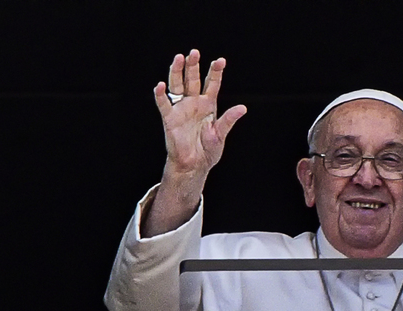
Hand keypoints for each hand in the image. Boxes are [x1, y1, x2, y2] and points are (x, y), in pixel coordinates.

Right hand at [153, 50, 246, 183]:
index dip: (216, 72)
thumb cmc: (208, 151)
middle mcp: (194, 103)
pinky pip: (164, 104)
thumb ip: (229, 120)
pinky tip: (160, 85)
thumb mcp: (220, 134)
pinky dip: (161, 95)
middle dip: (194, 66)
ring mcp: (181, 109)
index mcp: (208, 105)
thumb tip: (242, 108)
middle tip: (194, 53)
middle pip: (193, 79)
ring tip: (179, 58)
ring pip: (177, 85)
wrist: (194, 166)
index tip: (221, 61)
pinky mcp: (170, 118)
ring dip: (177, 72)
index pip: (212, 83)